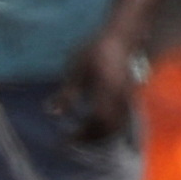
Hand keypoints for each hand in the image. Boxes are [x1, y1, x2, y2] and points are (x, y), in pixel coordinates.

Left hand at [53, 30, 150, 149]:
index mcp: (107, 91)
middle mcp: (120, 99)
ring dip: (100, 136)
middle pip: (109, 128)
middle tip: (73, 142)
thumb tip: (53, 113)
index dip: (83, 134)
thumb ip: (67, 93)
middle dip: (91, 139)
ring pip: (117, 126)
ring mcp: (127, 99)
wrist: (122, 37)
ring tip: (82, 137)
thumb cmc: (97, 49)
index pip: (97, 120)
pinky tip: (93, 125)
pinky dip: (106, 128)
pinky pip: (120, 120)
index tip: (65, 139)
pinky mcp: (128, 98)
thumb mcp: (77, 68)